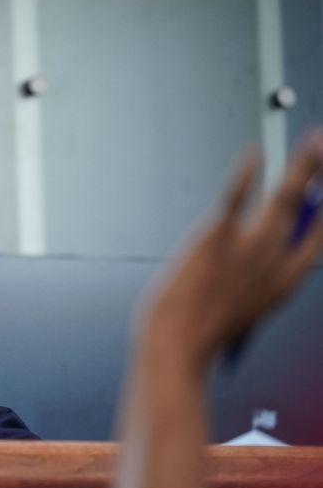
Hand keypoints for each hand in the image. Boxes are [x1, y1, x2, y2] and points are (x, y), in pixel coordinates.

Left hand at [141, 131, 322, 368]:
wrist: (178, 346)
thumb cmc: (202, 332)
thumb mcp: (244, 310)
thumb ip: (257, 281)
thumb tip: (261, 251)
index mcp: (286, 282)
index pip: (319, 239)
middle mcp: (275, 261)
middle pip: (307, 209)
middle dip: (318, 174)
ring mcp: (248, 247)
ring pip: (283, 197)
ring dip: (301, 166)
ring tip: (312, 140)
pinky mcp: (216, 237)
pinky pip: (235, 197)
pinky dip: (245, 173)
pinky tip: (252, 155)